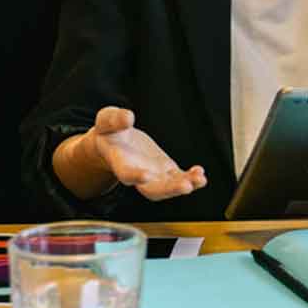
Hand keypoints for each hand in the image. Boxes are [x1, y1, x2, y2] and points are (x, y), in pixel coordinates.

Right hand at [65, 106, 207, 201]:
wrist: (115, 142)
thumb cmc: (108, 131)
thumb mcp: (106, 120)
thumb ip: (115, 119)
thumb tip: (128, 117)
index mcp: (120, 163)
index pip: (126, 173)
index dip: (135, 176)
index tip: (146, 176)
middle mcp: (137, 175)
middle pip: (152, 189)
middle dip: (169, 189)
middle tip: (185, 187)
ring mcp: (153, 175)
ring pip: (168, 187)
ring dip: (184, 185)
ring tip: (200, 180)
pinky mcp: (166, 171)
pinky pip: (179, 179)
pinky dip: (190, 179)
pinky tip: (200, 175)